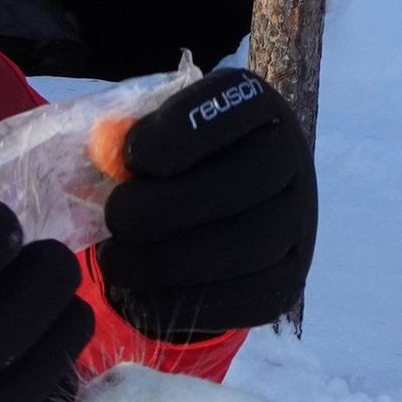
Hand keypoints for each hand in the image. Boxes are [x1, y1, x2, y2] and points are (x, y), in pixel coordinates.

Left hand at [100, 68, 315, 340]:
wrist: (216, 216)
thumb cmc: (170, 165)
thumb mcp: (148, 137)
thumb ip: (124, 138)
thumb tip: (103, 152)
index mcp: (254, 105)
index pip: (234, 102)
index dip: (180, 134)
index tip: (132, 158)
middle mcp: (291, 159)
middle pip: (247, 180)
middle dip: (168, 207)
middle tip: (116, 218)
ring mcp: (297, 224)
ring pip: (244, 246)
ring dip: (166, 260)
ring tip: (116, 260)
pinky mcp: (287, 280)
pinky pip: (242, 297)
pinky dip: (182, 298)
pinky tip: (143, 289)